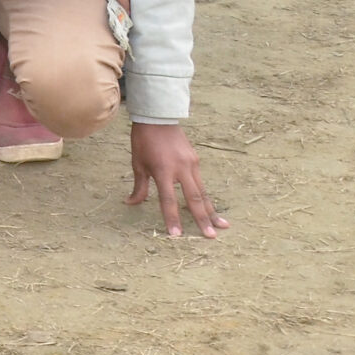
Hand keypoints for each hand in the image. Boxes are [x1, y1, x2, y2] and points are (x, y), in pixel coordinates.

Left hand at [127, 122, 227, 238]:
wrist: (158, 117)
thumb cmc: (143, 141)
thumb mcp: (137, 163)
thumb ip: (139, 186)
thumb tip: (131, 203)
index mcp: (163, 170)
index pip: (168, 200)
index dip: (172, 218)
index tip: (176, 234)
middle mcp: (180, 168)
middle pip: (194, 198)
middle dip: (203, 219)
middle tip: (211, 236)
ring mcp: (191, 164)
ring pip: (203, 192)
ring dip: (211, 210)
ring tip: (222, 226)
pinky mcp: (196, 160)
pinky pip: (200, 182)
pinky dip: (206, 196)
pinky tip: (211, 208)